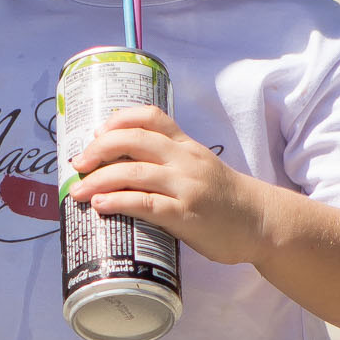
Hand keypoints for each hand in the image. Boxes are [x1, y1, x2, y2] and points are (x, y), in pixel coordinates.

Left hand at [71, 107, 269, 264]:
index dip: (118, 120)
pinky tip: (101, 205)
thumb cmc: (225, 200)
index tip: (96, 133)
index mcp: (186, 146)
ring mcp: (186, 187)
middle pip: (133, 140)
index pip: (150, 117)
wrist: (260, 223)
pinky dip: (118, 202)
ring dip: (99, 180)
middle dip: (98, 149)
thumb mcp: (200, 168)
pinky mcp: (186, 215)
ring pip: (134, 172)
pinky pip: (146, 204)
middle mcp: (185, 160)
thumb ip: (170, 162)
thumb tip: (122, 167)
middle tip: (78, 164)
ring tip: (79, 191)